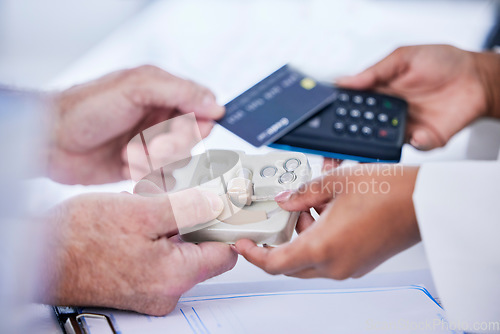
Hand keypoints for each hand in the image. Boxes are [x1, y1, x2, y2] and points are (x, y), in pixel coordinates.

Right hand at [40, 189, 236, 314]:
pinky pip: (159, 257)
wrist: (37, 256)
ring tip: (148, 207)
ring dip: (169, 225)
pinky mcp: (137, 285)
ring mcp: (150, 291)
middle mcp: (166, 291)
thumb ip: (188, 208)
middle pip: (201, 250)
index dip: (227, 227)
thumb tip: (216, 203)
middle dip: (192, 220)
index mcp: (174, 275)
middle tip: (177, 199)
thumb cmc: (79, 238)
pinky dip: (154, 236)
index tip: (224, 207)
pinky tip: (137, 220)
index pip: (225, 254)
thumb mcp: (142, 212)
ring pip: (178, 250)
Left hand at [47, 65, 223, 184]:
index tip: (190, 128)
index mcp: (162, 93)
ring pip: (180, 160)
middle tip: (150, 142)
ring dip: (155, 160)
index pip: (202, 106)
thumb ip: (179, 92)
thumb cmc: (86, 109)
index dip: (200, 121)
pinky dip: (147, 175)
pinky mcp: (142, 167)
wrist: (51, 142)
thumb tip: (216, 106)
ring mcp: (151, 144)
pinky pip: (164, 177)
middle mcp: (160, 119)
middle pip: (193, 137)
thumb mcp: (135, 88)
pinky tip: (126, 166)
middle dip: (171, 143)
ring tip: (130, 153)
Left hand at [236, 165, 419, 278]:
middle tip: (282, 217)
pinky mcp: (361, 263)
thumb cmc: (387, 191)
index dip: (253, 256)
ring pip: (310, 259)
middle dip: (281, 240)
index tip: (243, 245)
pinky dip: (320, 239)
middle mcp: (335, 264)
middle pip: (291, 263)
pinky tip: (329, 213)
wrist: (423, 200)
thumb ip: (302, 193)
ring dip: (302, 236)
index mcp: (323, 247)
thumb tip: (285, 200)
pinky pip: (329, 257)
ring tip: (312, 206)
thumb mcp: (334, 182)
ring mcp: (350, 266)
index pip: (274, 264)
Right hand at [337, 45, 491, 149]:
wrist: (476, 77)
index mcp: (378, 94)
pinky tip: (417, 134)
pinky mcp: (425, 139)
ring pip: (382, 146)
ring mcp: (405, 128)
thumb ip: (374, 72)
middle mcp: (387, 114)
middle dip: (344, 146)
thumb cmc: (440, 61)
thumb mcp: (402, 57)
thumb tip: (343, 81)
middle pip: (359, 134)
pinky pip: (415, 147)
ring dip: (375, 148)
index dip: (336, 119)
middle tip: (335, 150)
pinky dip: (416, 143)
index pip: (350, 109)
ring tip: (374, 142)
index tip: (325, 125)